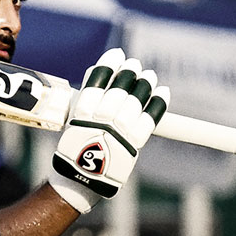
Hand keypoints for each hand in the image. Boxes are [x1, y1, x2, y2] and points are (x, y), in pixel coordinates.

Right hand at [48, 48, 169, 212]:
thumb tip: (95, 78)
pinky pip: (151, 117)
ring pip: (137, 100)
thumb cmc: (73, 152)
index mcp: (82, 113)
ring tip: (149, 75)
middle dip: (128, 73)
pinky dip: (159, 102)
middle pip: (120, 88)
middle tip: (134, 64)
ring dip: (144, 84)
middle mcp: (102, 119)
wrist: (80, 182)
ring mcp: (119, 131)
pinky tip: (163, 91)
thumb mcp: (71, 124)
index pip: (98, 81)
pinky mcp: (134, 143)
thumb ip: (84, 103)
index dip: (109, 65)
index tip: (117, 54)